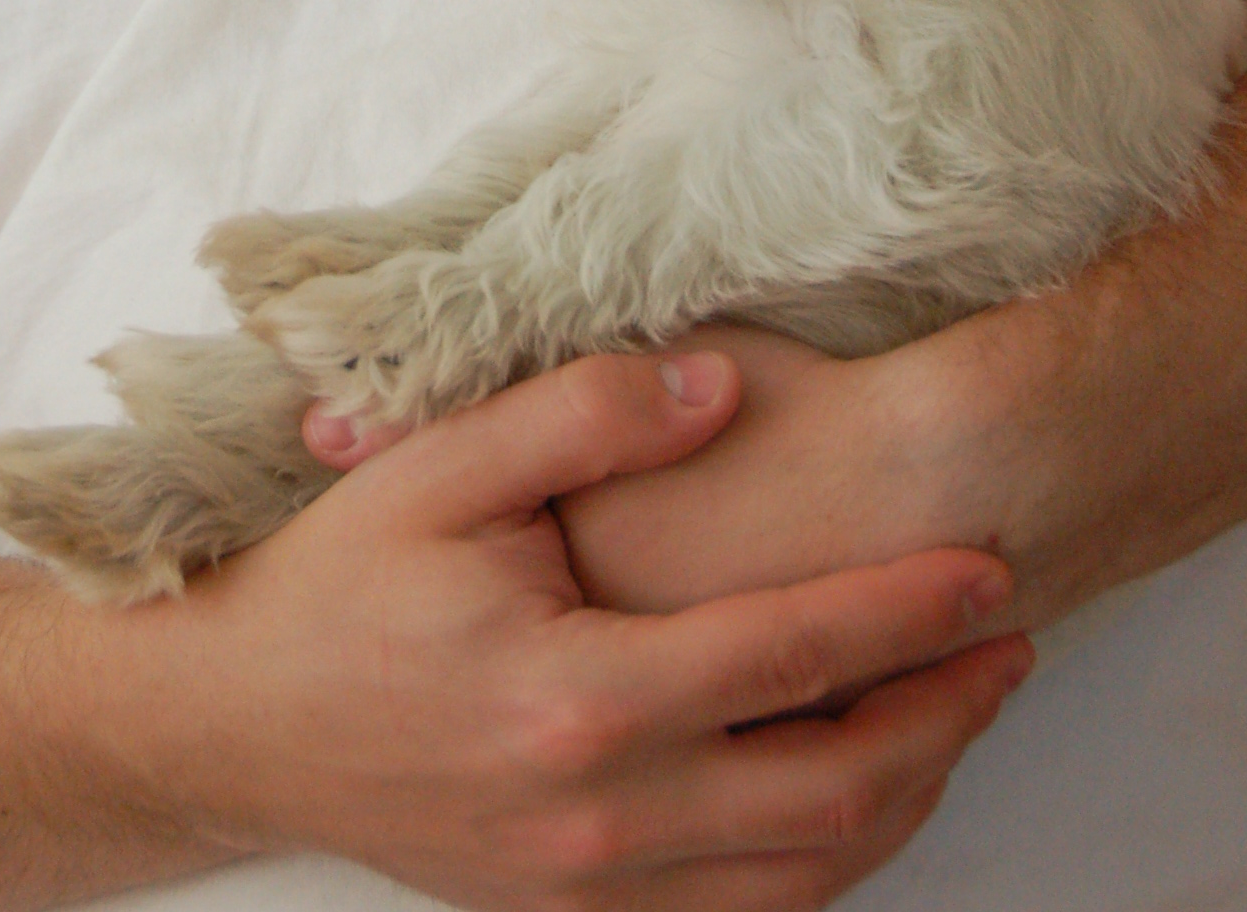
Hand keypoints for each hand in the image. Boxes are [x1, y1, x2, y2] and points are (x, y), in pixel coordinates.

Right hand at [99, 351, 1030, 909]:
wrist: (239, 723)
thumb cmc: (340, 583)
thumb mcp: (443, 462)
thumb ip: (584, 414)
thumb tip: (720, 384)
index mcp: (579, 695)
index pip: (791, 656)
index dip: (906, 612)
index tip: (988, 568)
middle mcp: (604, 815)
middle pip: (836, 790)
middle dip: (945, 714)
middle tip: (1007, 640)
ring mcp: (595, 887)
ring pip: (809, 873)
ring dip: (906, 792)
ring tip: (957, 706)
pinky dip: (828, 859)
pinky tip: (856, 788)